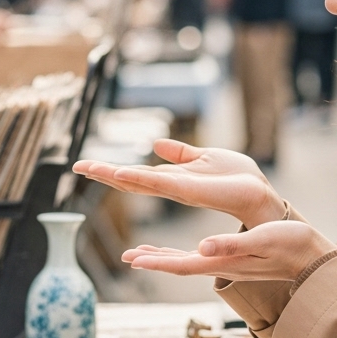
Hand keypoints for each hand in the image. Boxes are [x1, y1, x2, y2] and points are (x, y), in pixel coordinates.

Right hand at [74, 139, 284, 228]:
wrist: (260, 193)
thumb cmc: (238, 178)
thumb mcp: (205, 157)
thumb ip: (180, 153)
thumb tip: (156, 144)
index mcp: (173, 179)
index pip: (135, 173)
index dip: (111, 169)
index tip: (88, 164)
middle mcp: (170, 187)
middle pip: (130, 179)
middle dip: (103, 173)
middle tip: (76, 165)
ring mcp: (177, 189)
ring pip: (137, 181)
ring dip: (112, 174)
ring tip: (88, 168)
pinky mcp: (189, 189)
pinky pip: (158, 183)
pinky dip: (138, 178)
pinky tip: (120, 173)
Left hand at [122, 221, 336, 281]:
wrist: (313, 257)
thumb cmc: (291, 245)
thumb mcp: (262, 239)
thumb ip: (232, 244)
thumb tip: (202, 247)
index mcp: (224, 262)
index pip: (182, 264)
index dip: (156, 260)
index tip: (133, 258)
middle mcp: (221, 266)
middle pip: (179, 265)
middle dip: (152, 260)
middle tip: (127, 256)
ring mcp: (228, 264)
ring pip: (187, 261)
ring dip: (164, 256)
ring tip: (143, 252)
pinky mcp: (235, 258)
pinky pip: (201, 256)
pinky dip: (183, 252)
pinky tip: (182, 248)